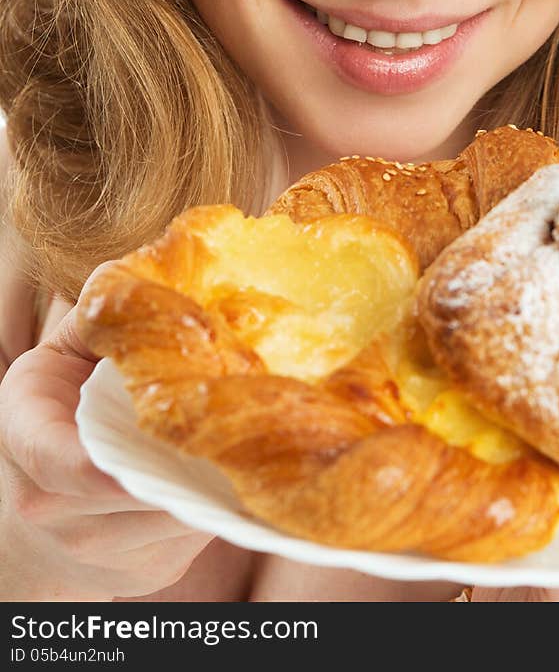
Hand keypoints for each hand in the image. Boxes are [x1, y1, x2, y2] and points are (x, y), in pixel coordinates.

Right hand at [0, 263, 213, 601]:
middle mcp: (51, 509)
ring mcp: (96, 553)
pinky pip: (194, 538)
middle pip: (140, 495)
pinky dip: (217, 503)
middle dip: (191, 457)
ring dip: (212, 481)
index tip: (179, 433)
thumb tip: (159, 271)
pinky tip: (226, 469)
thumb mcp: (63, 354)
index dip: (123, 458)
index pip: (71, 465)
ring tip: (239, 437)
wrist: (37, 512)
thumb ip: (103, 317)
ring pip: (175, 519)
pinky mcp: (142, 575)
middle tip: (244, 418)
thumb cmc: (58, 409)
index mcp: (27, 440)